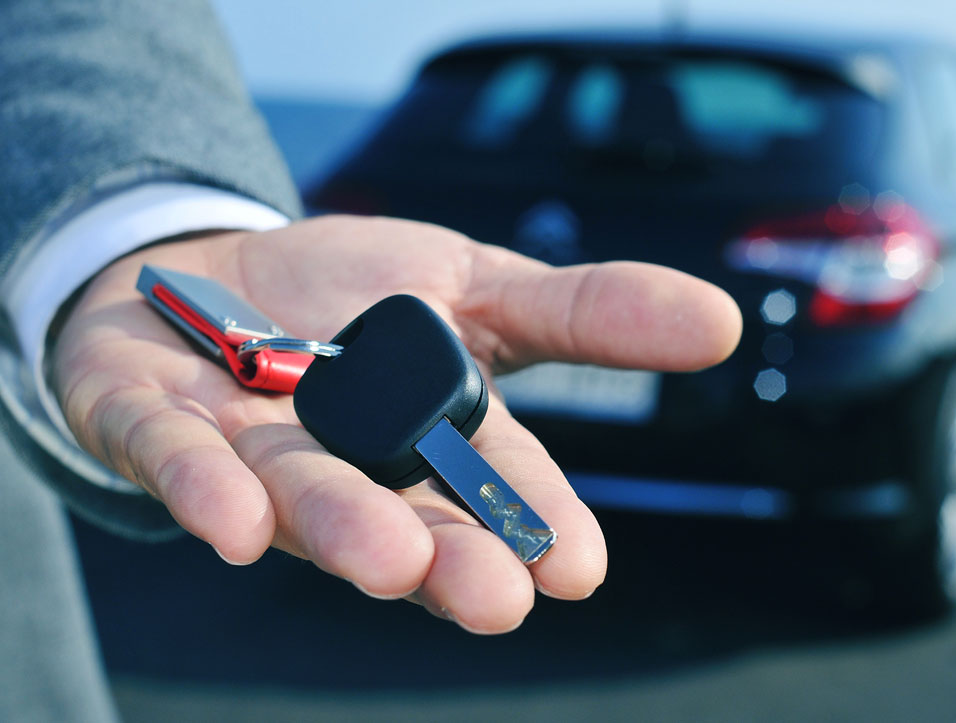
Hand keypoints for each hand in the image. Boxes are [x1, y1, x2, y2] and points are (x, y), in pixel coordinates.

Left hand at [53, 216, 741, 632]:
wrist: (205, 269)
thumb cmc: (349, 297)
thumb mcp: (478, 283)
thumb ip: (585, 313)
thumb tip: (719, 323)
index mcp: (433, 438)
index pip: (499, 485)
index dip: (537, 526)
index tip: (576, 569)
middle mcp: (352, 467)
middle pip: (407, 517)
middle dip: (451, 559)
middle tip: (495, 597)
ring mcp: (252, 451)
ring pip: (304, 501)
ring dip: (346, 532)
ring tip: (395, 561)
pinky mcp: (156, 422)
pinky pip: (178, 463)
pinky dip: (206, 491)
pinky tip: (236, 526)